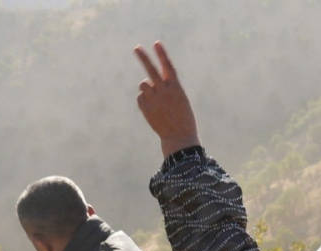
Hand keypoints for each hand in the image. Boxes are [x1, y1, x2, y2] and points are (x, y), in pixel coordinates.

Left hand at [134, 42, 200, 156]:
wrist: (178, 136)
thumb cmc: (183, 118)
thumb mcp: (179, 99)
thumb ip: (165, 88)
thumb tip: (147, 82)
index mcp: (175, 87)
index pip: (167, 66)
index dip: (162, 54)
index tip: (156, 44)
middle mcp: (164, 90)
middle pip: (151, 69)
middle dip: (144, 57)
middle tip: (136, 48)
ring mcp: (153, 98)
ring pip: (143, 84)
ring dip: (147, 88)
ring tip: (155, 100)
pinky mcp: (145, 107)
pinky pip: (140, 97)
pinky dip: (144, 101)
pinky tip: (153, 110)